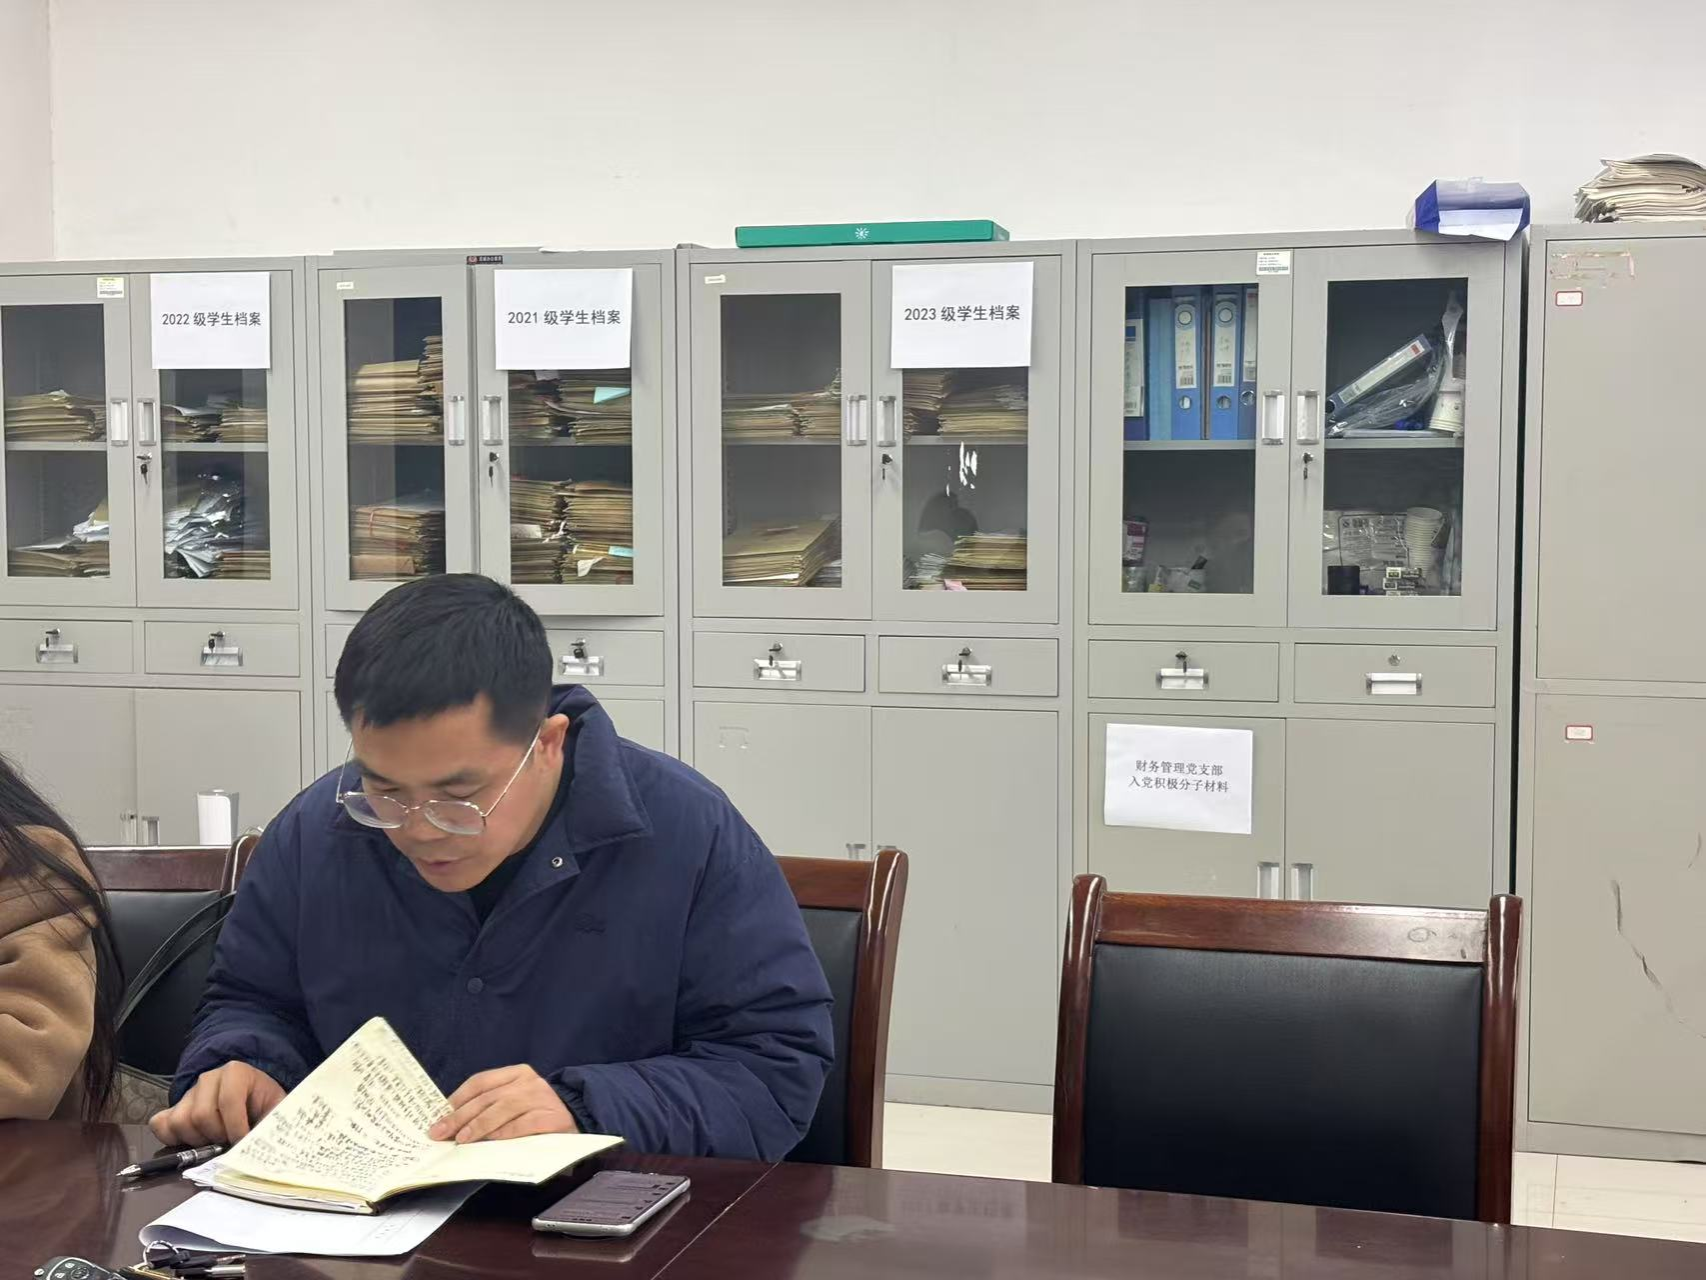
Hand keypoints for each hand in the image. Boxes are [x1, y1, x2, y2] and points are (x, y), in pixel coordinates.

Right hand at [149, 1061, 284, 1145]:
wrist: (247, 1094)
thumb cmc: (261, 1102)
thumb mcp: (276, 1106)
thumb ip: (274, 1122)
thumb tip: (269, 1144)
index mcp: (236, 1072)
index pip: (228, 1100)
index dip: (235, 1127)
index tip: (242, 1142)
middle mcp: (208, 1079)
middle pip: (201, 1115)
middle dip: (217, 1135)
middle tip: (229, 1141)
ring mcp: (188, 1093)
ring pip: (180, 1123)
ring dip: (198, 1140)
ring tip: (214, 1139)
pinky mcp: (173, 1108)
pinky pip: (161, 1125)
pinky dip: (173, 1139)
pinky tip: (193, 1140)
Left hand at [430, 1064, 578, 1143]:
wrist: (578, 1117)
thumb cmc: (537, 1112)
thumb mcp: (514, 1101)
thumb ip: (489, 1105)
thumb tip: (452, 1121)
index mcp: (516, 1073)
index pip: (480, 1082)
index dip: (457, 1100)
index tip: (438, 1117)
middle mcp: (529, 1082)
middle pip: (488, 1098)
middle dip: (460, 1116)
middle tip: (441, 1132)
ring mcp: (542, 1098)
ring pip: (504, 1108)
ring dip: (480, 1125)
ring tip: (462, 1139)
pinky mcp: (553, 1118)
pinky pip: (524, 1124)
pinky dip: (506, 1133)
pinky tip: (492, 1141)